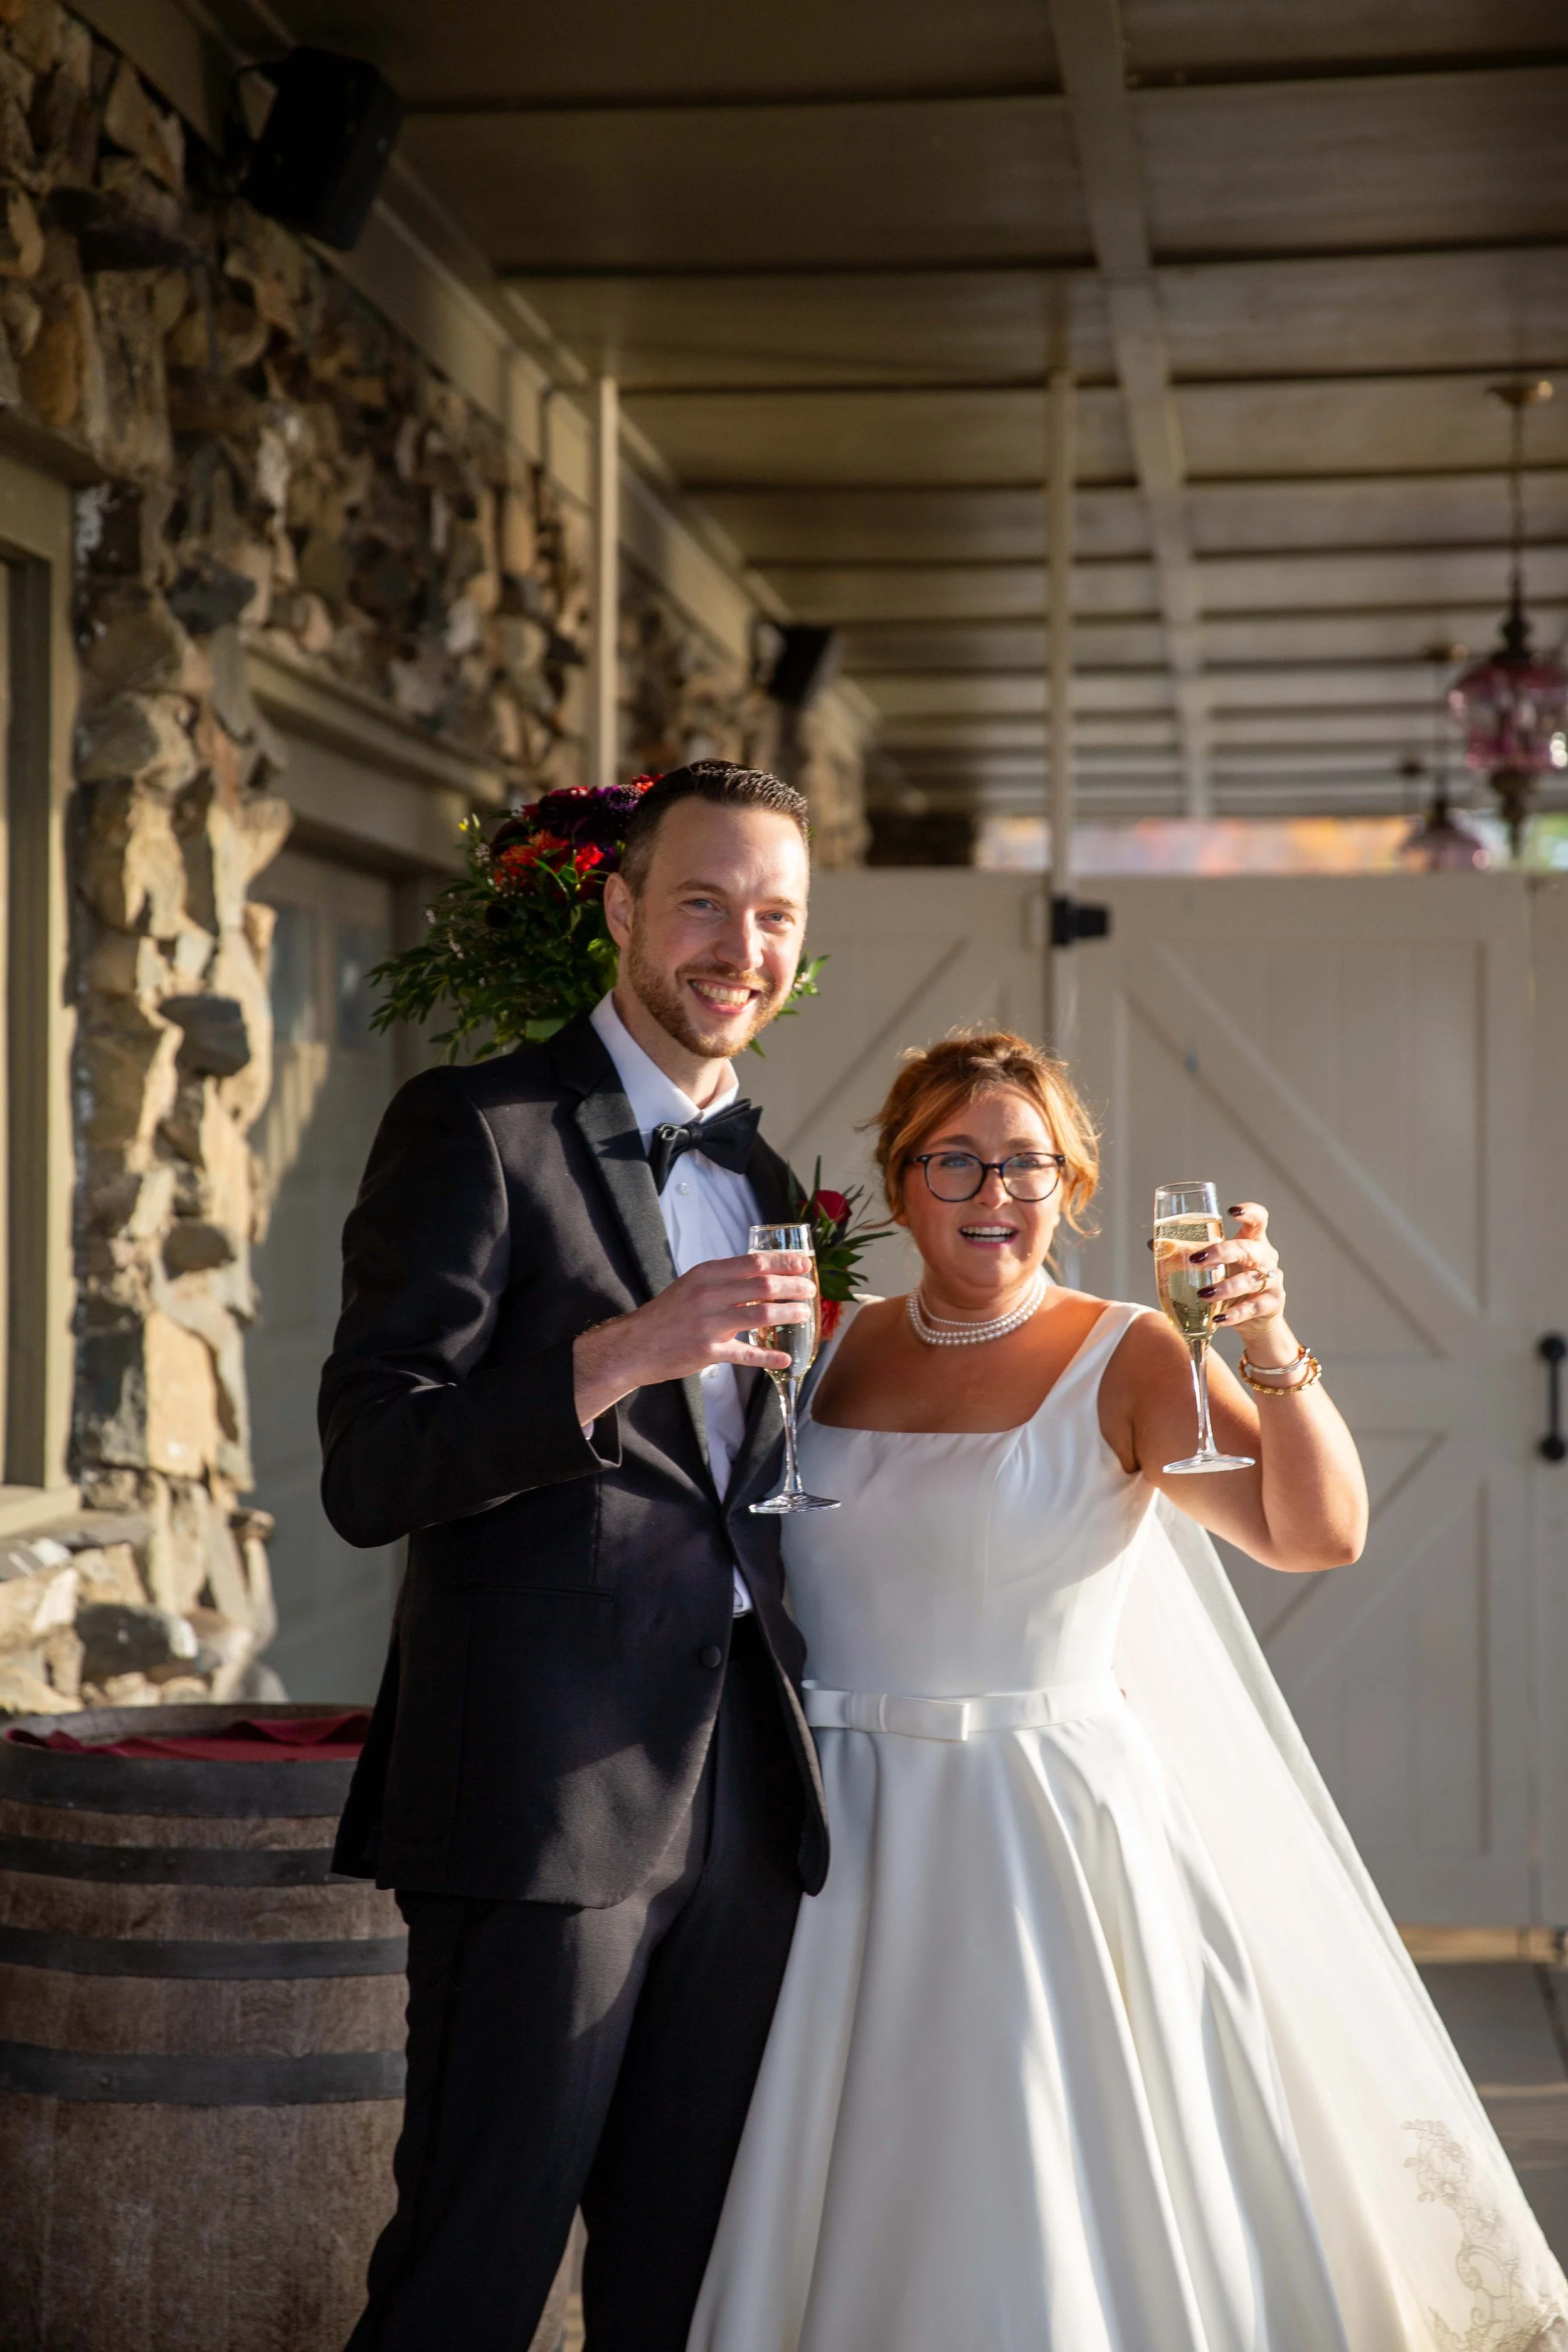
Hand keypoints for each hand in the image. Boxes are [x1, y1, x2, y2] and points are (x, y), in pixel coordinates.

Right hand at [574, 1252, 815, 1423]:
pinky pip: (746, 1354)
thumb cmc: (667, 1314)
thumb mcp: (692, 1286)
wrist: (635, 1345)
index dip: (784, 1263)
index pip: (754, 1262)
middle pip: (763, 1286)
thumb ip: (723, 1281)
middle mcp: (709, 1295)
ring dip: (788, 1314)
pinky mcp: (708, 1352)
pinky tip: (785, 1359)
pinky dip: (768, 1357)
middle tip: (810, 1291)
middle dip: (793, 1287)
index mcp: (706, 1274)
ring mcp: (709, 1324)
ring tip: (803, 1314)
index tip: (804, 1265)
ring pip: (761, 1316)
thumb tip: (762, 1277)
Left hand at [1190, 1202, 1289, 1358]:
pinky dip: (1235, 1314)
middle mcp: (1265, 1259)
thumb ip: (1189, 1253)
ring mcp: (1271, 1281)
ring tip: (1203, 1294)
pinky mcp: (1271, 1304)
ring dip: (1225, 1288)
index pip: (1258, 1221)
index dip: (1249, 1212)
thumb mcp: (1216, 1266)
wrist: (1256, 1320)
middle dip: (1223, 1253)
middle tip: (1197, 1260)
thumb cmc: (1233, 1282)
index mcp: (1253, 1242)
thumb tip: (1153, 1243)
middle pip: (1249, 1249)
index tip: (1231, 1211)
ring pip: (1250, 1281)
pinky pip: (1253, 1308)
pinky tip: (1218, 1319)